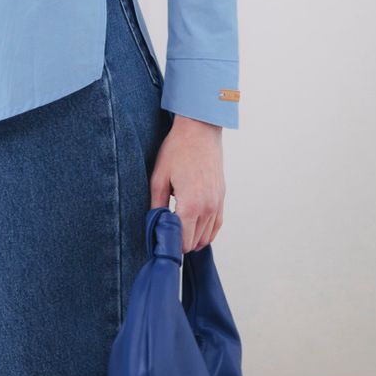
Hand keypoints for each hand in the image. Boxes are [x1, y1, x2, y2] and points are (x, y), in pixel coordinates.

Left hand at [150, 114, 224, 252]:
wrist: (200, 131)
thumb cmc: (177, 150)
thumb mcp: (159, 178)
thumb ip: (156, 206)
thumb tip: (154, 226)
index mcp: (191, 204)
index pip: (182, 241)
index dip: (169, 244)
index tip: (158, 239)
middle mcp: (208, 207)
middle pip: (194, 242)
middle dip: (179, 242)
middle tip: (164, 233)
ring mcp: (217, 203)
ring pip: (206, 237)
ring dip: (192, 237)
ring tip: (176, 228)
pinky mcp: (222, 197)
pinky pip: (217, 225)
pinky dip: (206, 232)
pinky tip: (194, 229)